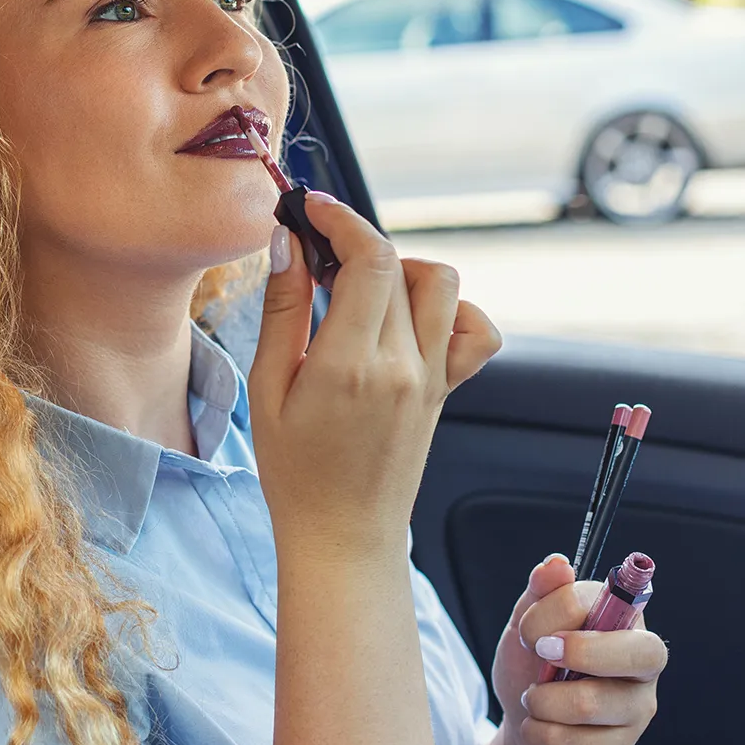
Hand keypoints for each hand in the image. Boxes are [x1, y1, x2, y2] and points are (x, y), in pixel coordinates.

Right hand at [247, 194, 500, 558]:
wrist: (344, 535)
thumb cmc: (295, 472)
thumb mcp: (268, 388)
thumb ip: (283, 310)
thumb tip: (287, 242)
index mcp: (351, 365)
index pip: (369, 257)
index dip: (341, 218)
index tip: (310, 208)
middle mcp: (402, 366)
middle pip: (397, 264)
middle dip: (353, 240)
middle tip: (314, 254)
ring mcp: (433, 378)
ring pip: (441, 284)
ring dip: (401, 268)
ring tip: (359, 289)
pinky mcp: (446, 390)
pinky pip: (475, 331)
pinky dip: (450, 309)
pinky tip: (408, 319)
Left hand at [491, 554, 668, 744]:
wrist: (523, 726)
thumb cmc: (531, 668)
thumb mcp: (526, 626)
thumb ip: (541, 593)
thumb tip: (558, 564)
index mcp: (623, 622)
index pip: (610, 602)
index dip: (560, 612)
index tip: (530, 633)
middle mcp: (642, 666)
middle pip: (645, 653)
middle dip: (584, 653)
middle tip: (542, 657)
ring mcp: (636, 711)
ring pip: (594, 703)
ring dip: (543, 701)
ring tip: (532, 700)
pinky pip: (577, 744)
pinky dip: (540, 735)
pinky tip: (537, 729)